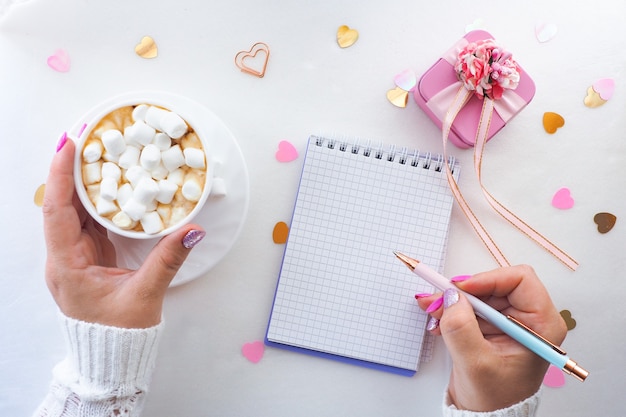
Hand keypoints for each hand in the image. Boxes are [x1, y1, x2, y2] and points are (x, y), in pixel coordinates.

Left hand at [42, 135, 205, 327]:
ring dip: (87, 183)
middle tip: (89, 137)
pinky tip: (113, 185)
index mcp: (67, 266)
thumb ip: (168, 259)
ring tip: (100, 153)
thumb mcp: (144, 295)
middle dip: (74, 169)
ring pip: (76, 211)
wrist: (111, 359)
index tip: (69, 144)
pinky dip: (101, 201)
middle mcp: (64, 257)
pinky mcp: (89, 258)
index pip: (58, 211)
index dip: (61, 175)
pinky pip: (91, 222)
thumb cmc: (119, 335)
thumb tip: (192, 229)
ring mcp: (75, 257)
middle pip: (64, 204)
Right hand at [416, 265, 566, 411]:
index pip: (520, 281)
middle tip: (438, 299)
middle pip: (494, 285)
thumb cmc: (495, 398)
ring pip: (479, 293)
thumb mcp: (476, 364)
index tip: (461, 289)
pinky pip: (470, 306)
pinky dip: (451, 310)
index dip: (488, 279)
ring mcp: (509, 321)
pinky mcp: (492, 326)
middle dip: (463, 291)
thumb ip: (461, 328)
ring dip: (453, 301)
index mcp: (541, 326)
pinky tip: (438, 322)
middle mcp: (528, 319)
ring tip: (432, 311)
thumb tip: (451, 296)